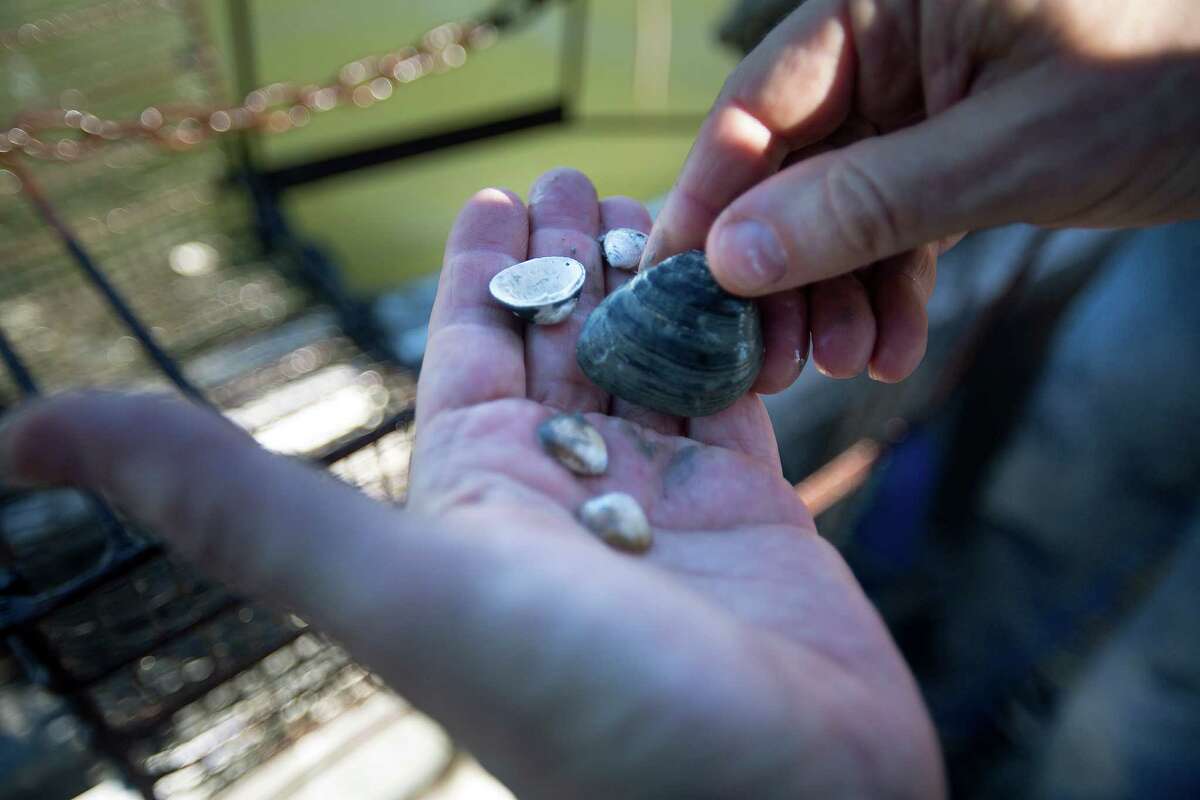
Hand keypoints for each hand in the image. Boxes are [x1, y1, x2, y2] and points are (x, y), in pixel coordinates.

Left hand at [0, 169, 942, 799]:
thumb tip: (30, 437)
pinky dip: (726, 334)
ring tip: (660, 210)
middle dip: (565, 261)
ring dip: (647, 285)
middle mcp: (567, 503)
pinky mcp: (752, 511)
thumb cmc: (594, 713)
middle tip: (578, 176)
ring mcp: (665, 506)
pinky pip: (728, 393)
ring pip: (645, 364)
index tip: (496, 198)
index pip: (468, 357)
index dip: (480, 276)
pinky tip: (728, 281)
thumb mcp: (394, 592)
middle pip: (558, 349)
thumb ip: (235, 506)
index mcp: (477, 505)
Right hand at [648, 0, 1199, 385]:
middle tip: (764, 359)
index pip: (757, 108)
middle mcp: (889, 51)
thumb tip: (733, 259)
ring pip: (836, 212)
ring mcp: (921, 106)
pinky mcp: (956, 155)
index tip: (675, 286)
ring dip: (833, 296)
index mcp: (885, 7)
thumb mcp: (1010, 147)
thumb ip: (865, 202)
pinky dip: (890, 291)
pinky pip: (896, 229)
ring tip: (844, 365)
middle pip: (786, 170)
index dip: (709, 202)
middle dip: (775, 271)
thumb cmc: (1168, 76)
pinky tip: (891, 349)